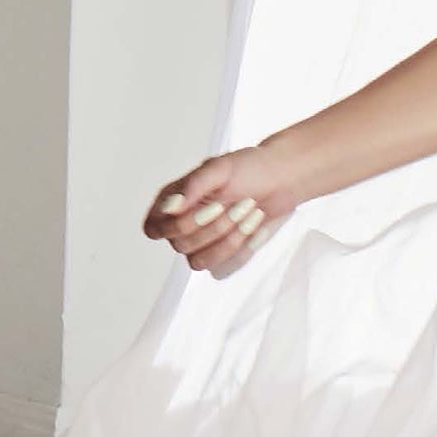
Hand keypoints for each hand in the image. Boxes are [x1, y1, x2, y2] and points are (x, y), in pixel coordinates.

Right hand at [142, 145, 298, 278]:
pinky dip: (242, 250)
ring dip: (229, 240)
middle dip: (215, 225)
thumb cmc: (250, 168)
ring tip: (249, 211)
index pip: (153, 228)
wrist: (283, 179)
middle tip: (240, 201)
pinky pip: (223, 268)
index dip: (172, 226)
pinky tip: (255, 228)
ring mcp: (204, 242)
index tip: (204, 206)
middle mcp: (184, 224)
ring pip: (200, 261)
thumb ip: (192, 186)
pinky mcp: (224, 254)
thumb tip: (169, 208)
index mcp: (174, 200)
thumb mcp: (220, 168)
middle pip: (181, 245)